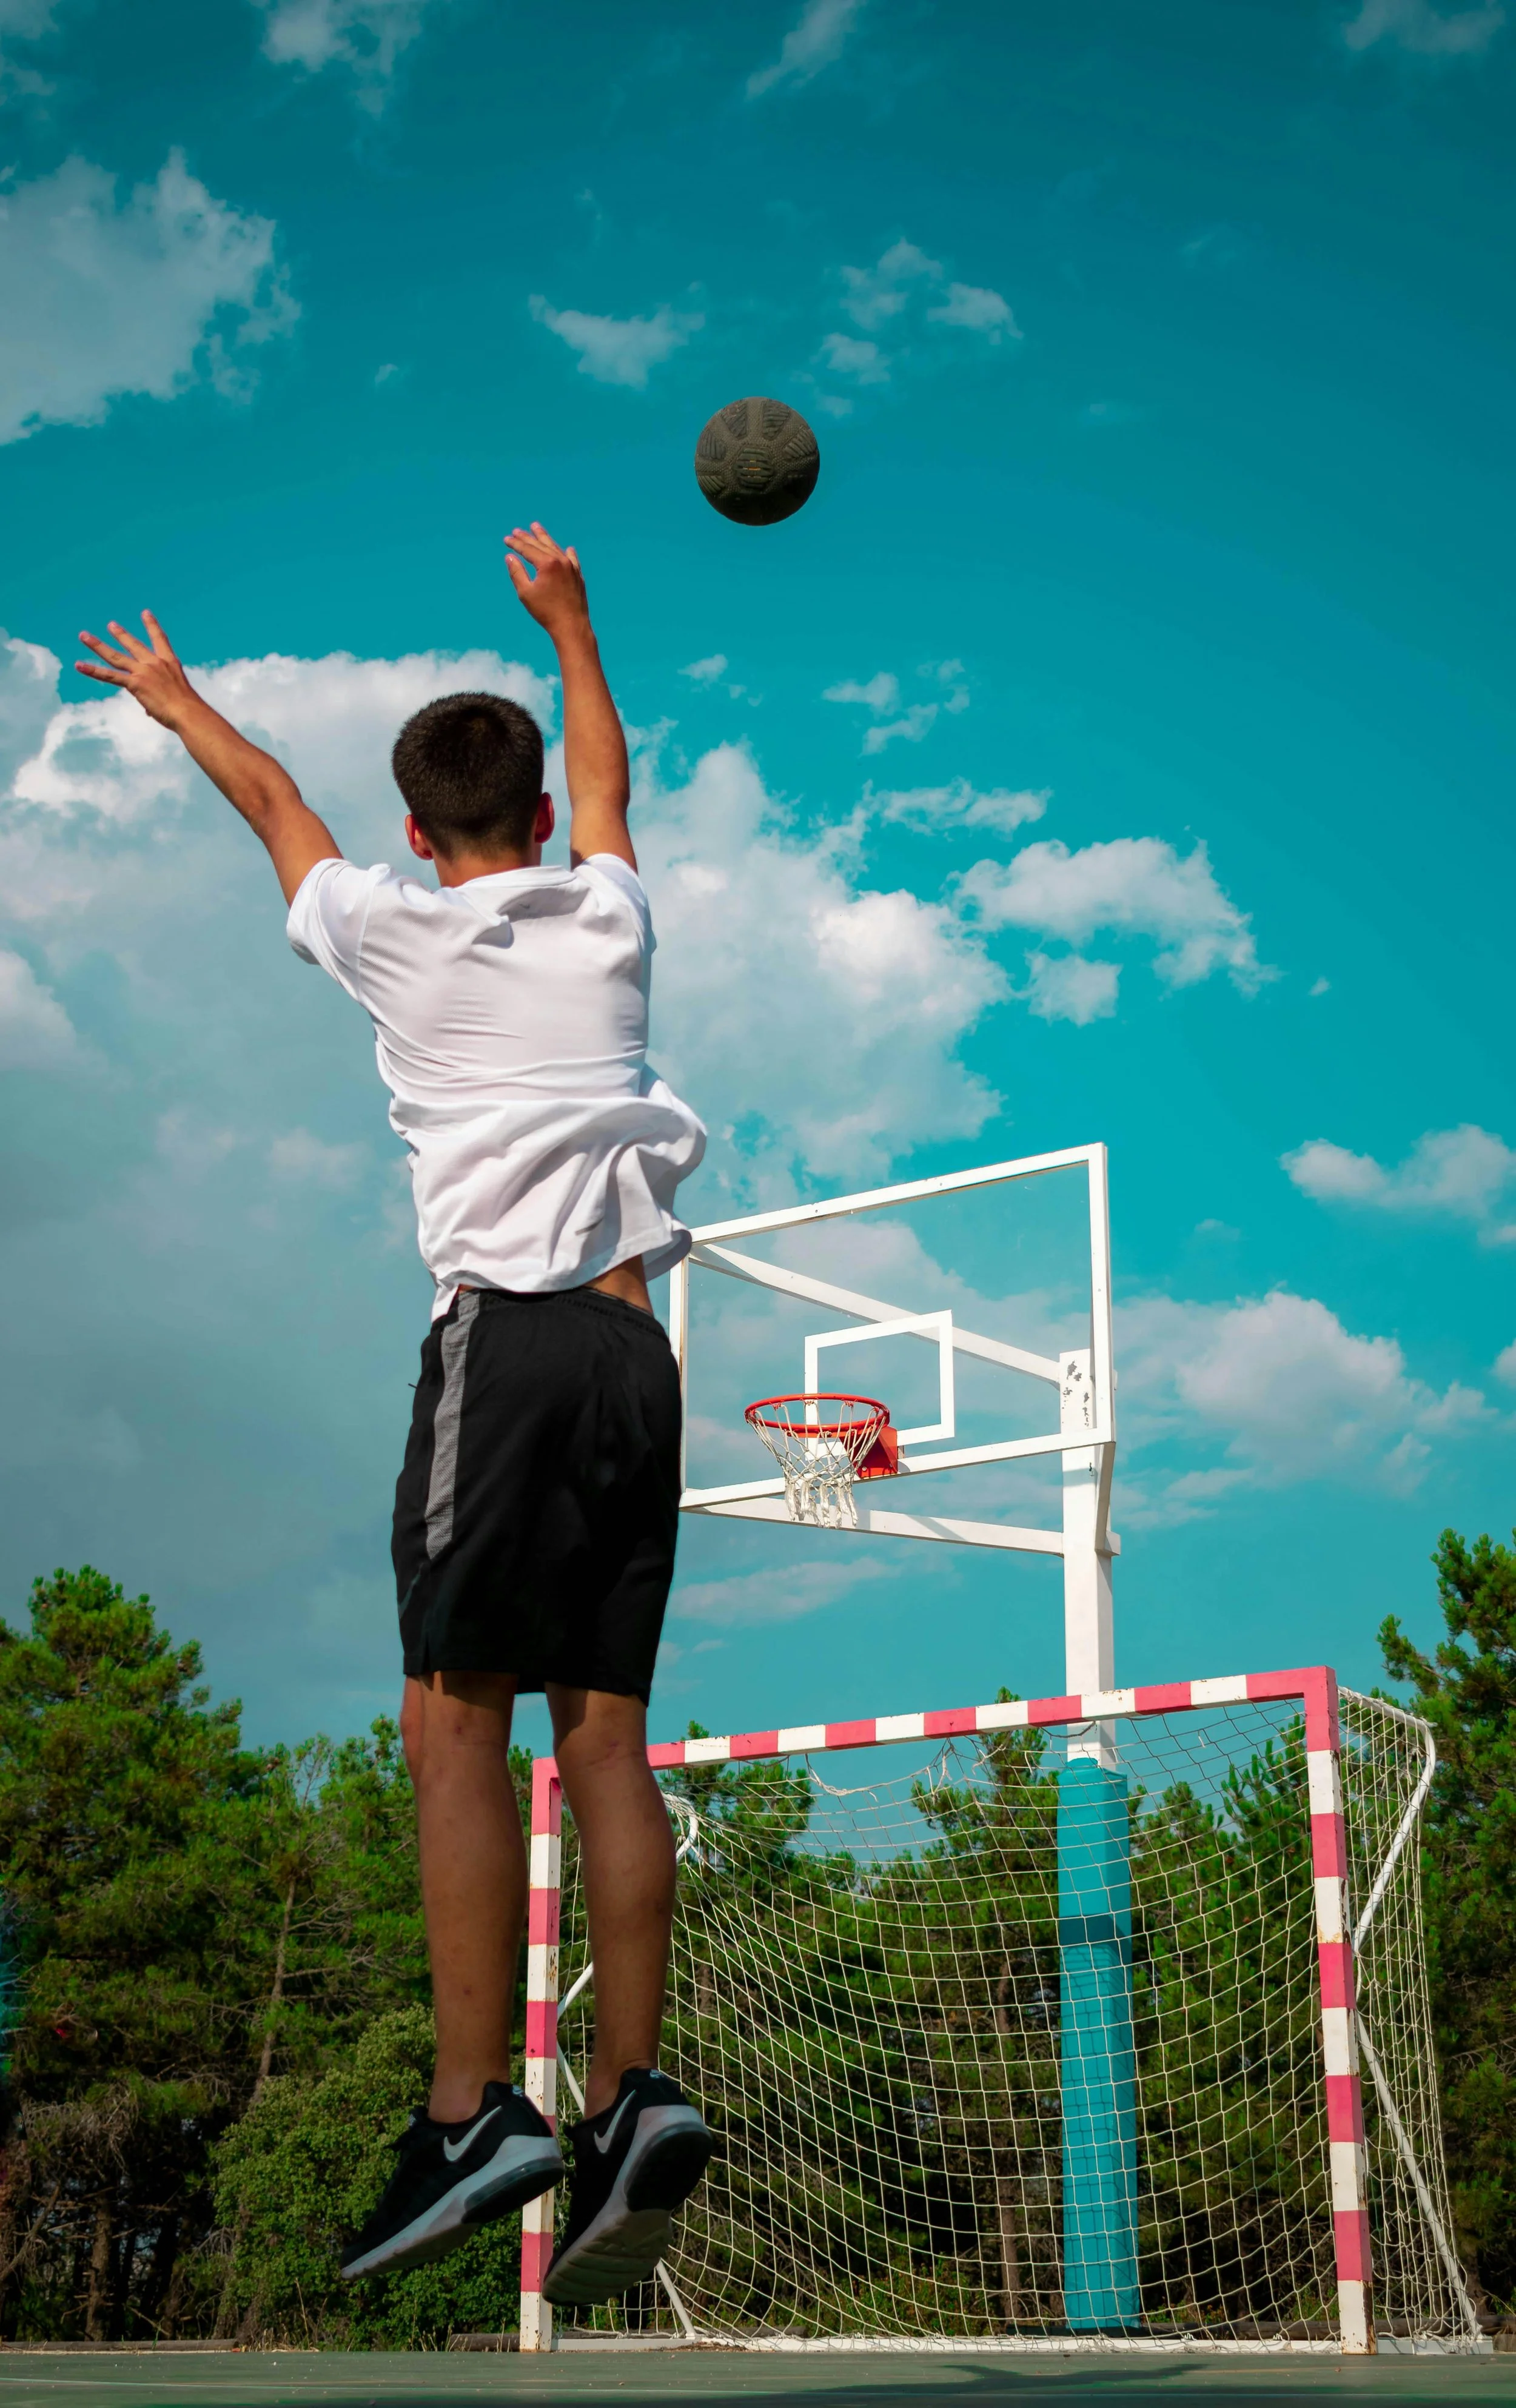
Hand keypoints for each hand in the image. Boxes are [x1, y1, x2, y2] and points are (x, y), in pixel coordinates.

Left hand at [75, 612, 197, 729]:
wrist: (187, 712)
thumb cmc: (187, 709)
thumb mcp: (175, 697)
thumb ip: (158, 699)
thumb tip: (148, 710)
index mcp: (169, 663)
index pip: (160, 639)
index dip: (152, 625)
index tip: (145, 613)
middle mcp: (155, 663)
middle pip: (133, 644)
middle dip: (120, 634)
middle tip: (111, 625)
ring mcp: (143, 671)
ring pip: (115, 656)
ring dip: (98, 645)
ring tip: (84, 636)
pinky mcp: (134, 683)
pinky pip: (109, 676)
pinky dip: (93, 670)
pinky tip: (79, 665)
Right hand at [505, 524, 592, 643]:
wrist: (571, 626)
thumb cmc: (546, 612)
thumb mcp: (526, 593)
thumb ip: (517, 573)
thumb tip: (510, 557)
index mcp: (547, 564)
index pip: (527, 549)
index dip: (515, 543)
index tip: (507, 539)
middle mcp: (561, 560)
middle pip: (540, 544)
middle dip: (527, 537)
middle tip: (517, 530)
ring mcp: (571, 567)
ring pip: (556, 547)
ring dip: (544, 538)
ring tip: (536, 527)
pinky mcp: (578, 575)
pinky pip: (572, 559)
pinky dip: (567, 553)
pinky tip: (567, 548)